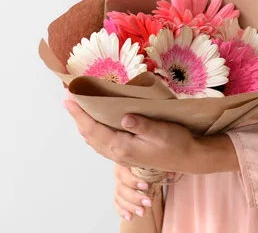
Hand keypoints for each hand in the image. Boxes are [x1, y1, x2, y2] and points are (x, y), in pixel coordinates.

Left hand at [63, 97, 239, 173]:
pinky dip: (93, 131)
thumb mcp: (162, 131)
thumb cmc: (177, 143)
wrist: (189, 159)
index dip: (79, 114)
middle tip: (67, 98)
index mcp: (122, 147)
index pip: (93, 129)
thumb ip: (142, 124)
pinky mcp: (127, 154)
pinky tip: (94, 123)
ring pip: (94, 140)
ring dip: (84, 124)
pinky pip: (102, 142)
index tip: (68, 98)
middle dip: (77, 117)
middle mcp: (118, 153)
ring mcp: (121, 155)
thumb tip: (124, 117)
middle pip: (89, 135)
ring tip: (77, 109)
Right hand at [113, 164, 174, 220]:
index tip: (146, 186)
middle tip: (149, 202)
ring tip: (143, 212)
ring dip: (131, 206)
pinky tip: (131, 217)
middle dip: (135, 197)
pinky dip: (123, 211)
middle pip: (121, 188)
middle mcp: (119, 174)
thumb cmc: (147, 161)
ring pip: (119, 197)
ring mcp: (118, 184)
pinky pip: (117, 203)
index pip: (123, 172)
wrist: (141, 162)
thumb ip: (160, 167)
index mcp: (124, 163)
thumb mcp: (153, 161)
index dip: (133, 180)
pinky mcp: (119, 194)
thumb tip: (171, 174)